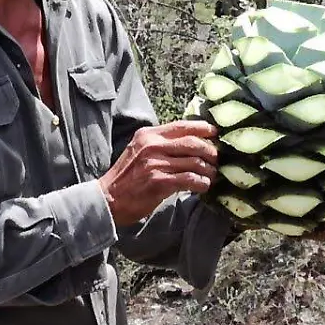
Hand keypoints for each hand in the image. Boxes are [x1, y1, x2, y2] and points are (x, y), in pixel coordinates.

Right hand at [98, 120, 218, 226]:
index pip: (181, 126)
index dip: (202, 128)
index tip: (215, 132)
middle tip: (216, 159)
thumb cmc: (126, 177)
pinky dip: (201, 183)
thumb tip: (190, 143)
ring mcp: (155, 164)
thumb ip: (160, 144)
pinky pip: (189, 179)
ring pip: (194, 162)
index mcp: (148, 135)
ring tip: (211, 176)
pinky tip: (202, 186)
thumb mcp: (139, 151)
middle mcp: (152, 145)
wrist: (108, 198)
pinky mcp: (159, 182)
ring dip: (208, 170)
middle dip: (210, 151)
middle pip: (192, 143)